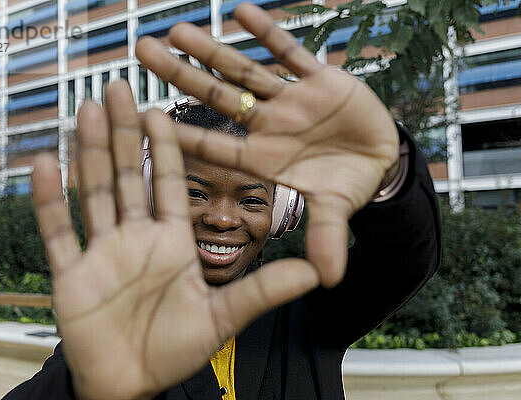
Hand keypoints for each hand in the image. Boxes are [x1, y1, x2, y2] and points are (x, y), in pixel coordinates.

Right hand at [32, 81, 317, 399]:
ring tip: (83, 109)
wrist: (133, 384)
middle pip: (127, 175)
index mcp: (172, 242)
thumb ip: (263, 291)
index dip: (164, 147)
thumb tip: (314, 273)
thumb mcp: (224, 316)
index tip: (160, 111)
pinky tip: (44, 163)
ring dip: (87, 152)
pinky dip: (50, 200)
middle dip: (121, 133)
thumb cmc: (177, 349)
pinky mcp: (72, 274)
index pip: (169, 183)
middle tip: (116, 88)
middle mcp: (136, 238)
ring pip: (94, 192)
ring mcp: (102, 252)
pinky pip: (59, 231)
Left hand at [135, 3, 399, 286]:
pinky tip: (241, 12)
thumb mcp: (336, 212)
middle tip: (142, 52)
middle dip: (182, 75)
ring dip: (214, 49)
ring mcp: (291, 101)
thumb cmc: (347, 187)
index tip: (143, 118)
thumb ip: (327, 237)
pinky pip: (291, 51)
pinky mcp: (320, 80)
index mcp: (265, 160)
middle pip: (217, 97)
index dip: (182, 133)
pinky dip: (270, 34)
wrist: (378, 161)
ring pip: (245, 70)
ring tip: (179, 29)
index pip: (215, 145)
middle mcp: (269, 126)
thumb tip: (328, 279)